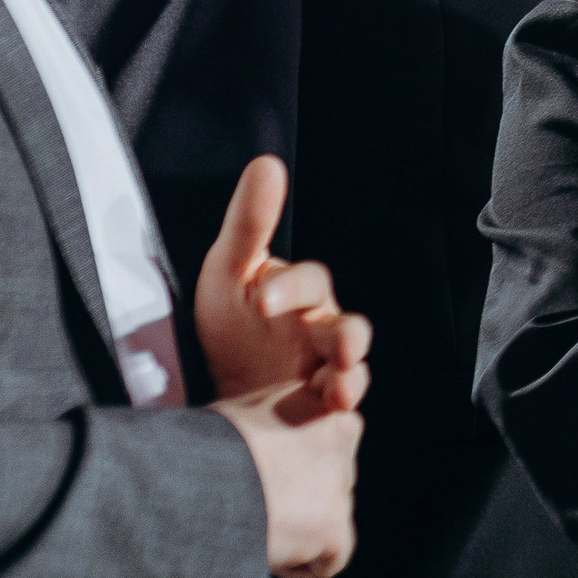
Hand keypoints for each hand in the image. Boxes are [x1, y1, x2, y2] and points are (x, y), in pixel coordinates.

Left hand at [196, 155, 372, 411]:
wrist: (224, 389)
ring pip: (353, 370)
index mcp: (299, 295)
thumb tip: (267, 164)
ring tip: (342, 387)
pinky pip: (343, 411)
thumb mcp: (229, 272)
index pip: (309, 283)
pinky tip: (332, 411)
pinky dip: (341, 413)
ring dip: (352, 377)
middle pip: (346, 328)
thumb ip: (249, 222)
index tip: (262, 299)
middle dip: (346, 338)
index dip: (290, 288)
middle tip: (340, 346)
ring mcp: (325, 372)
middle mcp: (321, 331)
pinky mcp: (321, 411)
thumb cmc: (232, 324)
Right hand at [210, 380, 361, 577]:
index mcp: (322, 403)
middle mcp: (343, 436)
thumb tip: (275, 438)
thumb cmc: (203, 446)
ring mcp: (341, 484)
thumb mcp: (245, 411)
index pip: (329, 439)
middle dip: (300, 497)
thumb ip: (279, 420)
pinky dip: (297, 565)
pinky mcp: (335, 529)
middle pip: (329, 480)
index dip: (298, 461)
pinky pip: (328, 560)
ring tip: (251, 522)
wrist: (195, 482)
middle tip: (253, 501)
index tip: (266, 469)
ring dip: (297, 530)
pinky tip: (265, 548)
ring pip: (327, 519)